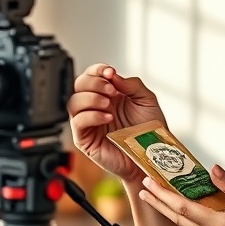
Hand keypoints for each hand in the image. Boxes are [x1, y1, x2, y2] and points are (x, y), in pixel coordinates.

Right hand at [67, 63, 165, 183]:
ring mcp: (89, 123)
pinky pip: (77, 123)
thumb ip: (132, 84)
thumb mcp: (147, 100)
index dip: (97, 70)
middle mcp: (95, 106)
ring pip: (73, 102)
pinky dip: (91, 116)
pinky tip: (107, 117)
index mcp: (108, 95)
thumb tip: (113, 75)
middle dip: (93, 82)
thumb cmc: (149, 131)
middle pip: (78, 85)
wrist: (151, 155)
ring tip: (109, 104)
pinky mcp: (85, 139)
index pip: (92, 76)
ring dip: (90, 98)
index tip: (110, 72)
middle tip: (110, 88)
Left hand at [138, 164, 224, 225]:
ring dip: (168, 209)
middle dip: (158, 202)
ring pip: (184, 224)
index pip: (184, 208)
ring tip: (156, 194)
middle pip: (177, 218)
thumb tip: (213, 170)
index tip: (150, 183)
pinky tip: (180, 206)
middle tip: (143, 187)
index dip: (164, 195)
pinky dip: (183, 215)